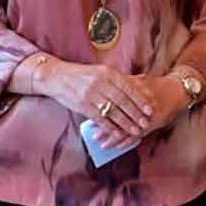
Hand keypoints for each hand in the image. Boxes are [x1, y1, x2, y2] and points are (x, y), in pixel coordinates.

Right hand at [36, 60, 156, 145]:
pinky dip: (110, 127)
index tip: (150, 108)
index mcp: (107, 72)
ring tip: (136, 131)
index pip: (128, 87)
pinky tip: (118, 134)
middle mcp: (101, 83)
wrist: (56, 76)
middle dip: (136, 113)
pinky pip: (100, 118)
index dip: (140, 99)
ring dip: (126, 123)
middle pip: (123, 101)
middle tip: (146, 123)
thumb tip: (139, 80)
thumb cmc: (80, 74)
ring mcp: (91, 95)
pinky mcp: (83, 106)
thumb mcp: (100, 71)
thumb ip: (117, 78)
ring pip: (113, 111)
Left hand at [89, 75, 189, 147]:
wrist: (177, 91)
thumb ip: (125, 85)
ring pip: (127, 129)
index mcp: (134, 91)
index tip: (91, 115)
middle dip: (105, 126)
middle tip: (93, 134)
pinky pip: (138, 136)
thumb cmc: (156, 86)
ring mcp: (146, 116)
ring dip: (114, 138)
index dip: (102, 109)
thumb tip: (106, 87)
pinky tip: (118, 148)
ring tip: (102, 145)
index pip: (114, 101)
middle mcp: (139, 104)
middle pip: (119, 117)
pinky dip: (127, 142)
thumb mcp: (140, 81)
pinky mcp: (153, 124)